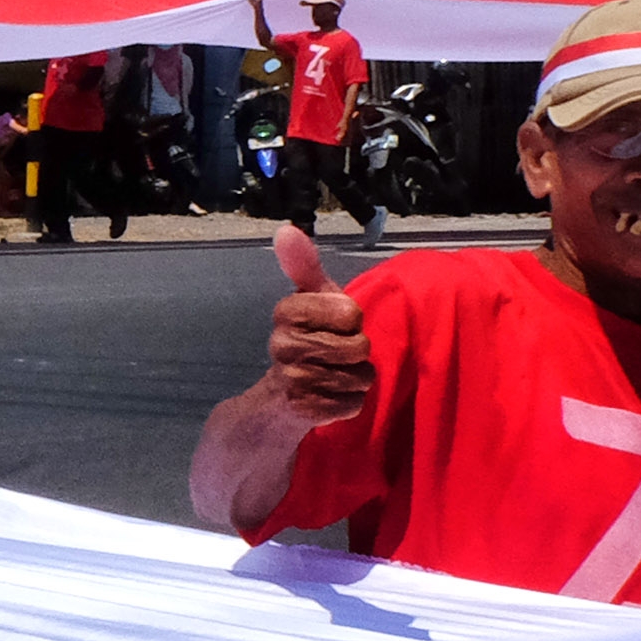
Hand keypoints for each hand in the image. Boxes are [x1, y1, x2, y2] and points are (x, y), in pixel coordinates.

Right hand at [263, 227, 371, 421]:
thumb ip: (304, 266)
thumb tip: (286, 229)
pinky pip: (354, 402)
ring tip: (333, 375)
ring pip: (360, 376)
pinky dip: (350, 402)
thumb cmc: (308, 338)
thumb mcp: (310, 299)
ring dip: (355, 378)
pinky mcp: (306, 411)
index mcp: (286, 313)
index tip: (333, 324)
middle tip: (334, 352)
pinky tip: (330, 397)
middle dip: (356, 351)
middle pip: (358, 346)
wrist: (280, 398)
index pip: (349, 312)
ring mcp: (293, 380)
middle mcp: (283, 345)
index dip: (350, 320)